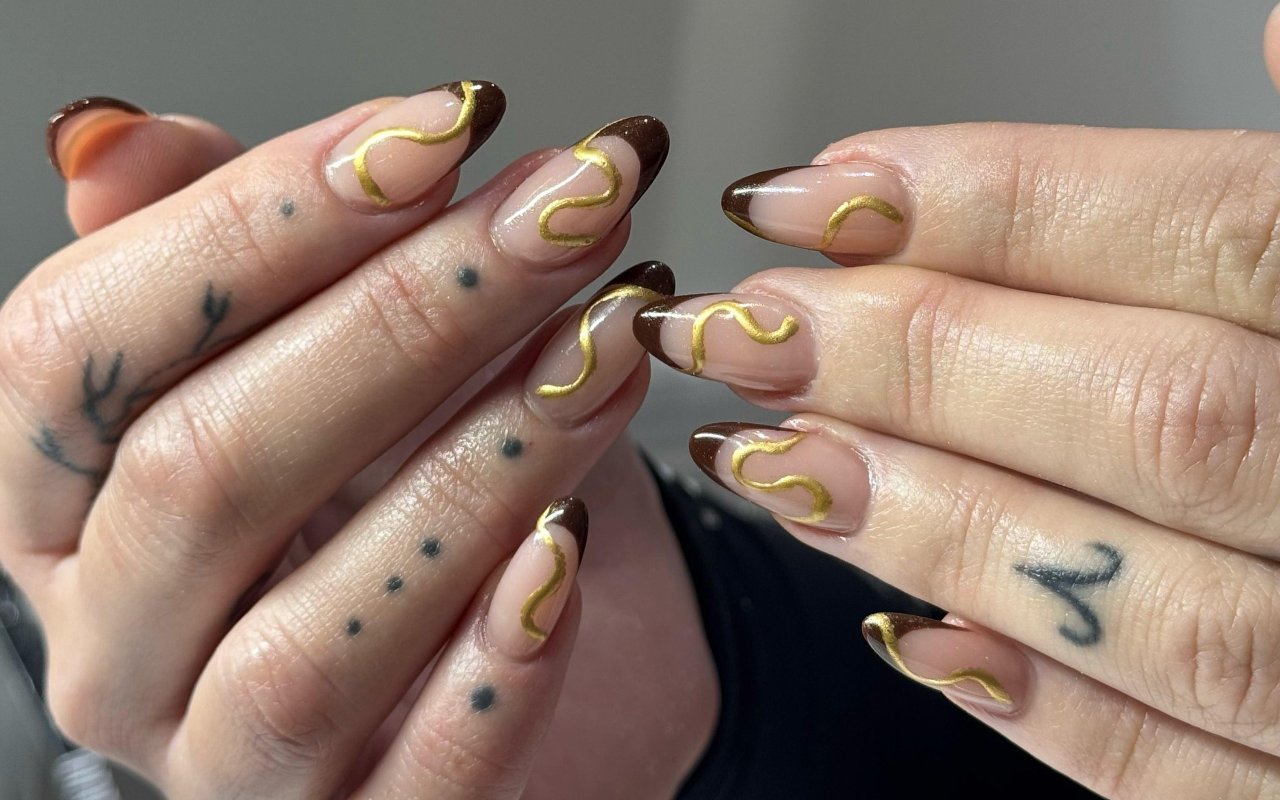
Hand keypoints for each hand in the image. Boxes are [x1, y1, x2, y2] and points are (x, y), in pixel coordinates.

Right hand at [0, 84, 711, 797]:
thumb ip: (228, 256)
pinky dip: (499, 665)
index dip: (259, 220)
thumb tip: (114, 137)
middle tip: (567, 211)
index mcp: (55, 499)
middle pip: (208, 469)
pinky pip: (418, 780)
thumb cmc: (418, 474)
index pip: (84, 344)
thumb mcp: (328, 348)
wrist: (529, 640)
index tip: (440, 131)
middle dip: (407, 315)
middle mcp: (114, 640)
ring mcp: (226, 761)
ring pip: (314, 633)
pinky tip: (574, 549)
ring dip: (481, 466)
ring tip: (611, 345)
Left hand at [634, 16, 1279, 797]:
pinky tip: (913, 633)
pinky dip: (1051, 710)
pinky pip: (1189, 782)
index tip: (808, 192)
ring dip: (941, 523)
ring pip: (1162, 605)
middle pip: (1163, 410)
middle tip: (744, 323)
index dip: (994, 202)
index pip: (1218, 231)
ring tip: (773, 457)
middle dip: (921, 359)